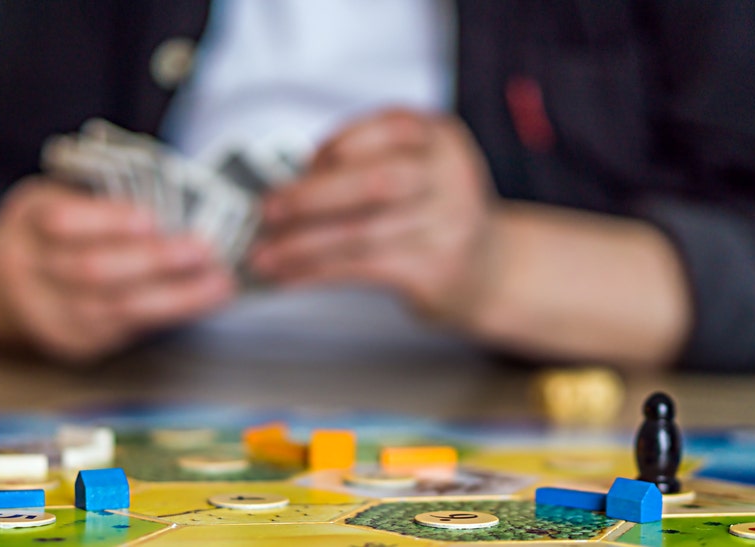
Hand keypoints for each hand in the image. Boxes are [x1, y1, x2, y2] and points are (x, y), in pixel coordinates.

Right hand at [0, 177, 234, 361]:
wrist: (21, 280)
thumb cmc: (67, 228)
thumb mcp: (73, 197)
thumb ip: (112, 197)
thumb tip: (183, 203)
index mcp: (27, 216)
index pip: (60, 219)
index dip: (108, 221)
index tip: (152, 219)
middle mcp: (26, 266)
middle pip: (91, 270)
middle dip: (152, 260)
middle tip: (201, 249)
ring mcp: (46, 310)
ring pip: (114, 307)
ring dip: (173, 294)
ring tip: (216, 280)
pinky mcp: (72, 340)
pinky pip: (126, 327)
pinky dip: (171, 311)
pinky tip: (202, 298)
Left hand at [250, 109, 498, 325]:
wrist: (492, 271)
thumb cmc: (435, 213)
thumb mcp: (418, 169)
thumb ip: (366, 164)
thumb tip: (288, 181)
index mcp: (442, 137)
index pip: (387, 127)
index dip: (337, 144)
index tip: (301, 164)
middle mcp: (451, 176)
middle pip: (373, 180)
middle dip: (311, 196)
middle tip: (267, 209)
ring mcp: (448, 226)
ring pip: (360, 232)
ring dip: (300, 245)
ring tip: (262, 255)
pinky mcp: (434, 270)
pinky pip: (361, 268)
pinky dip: (315, 272)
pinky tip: (287, 275)